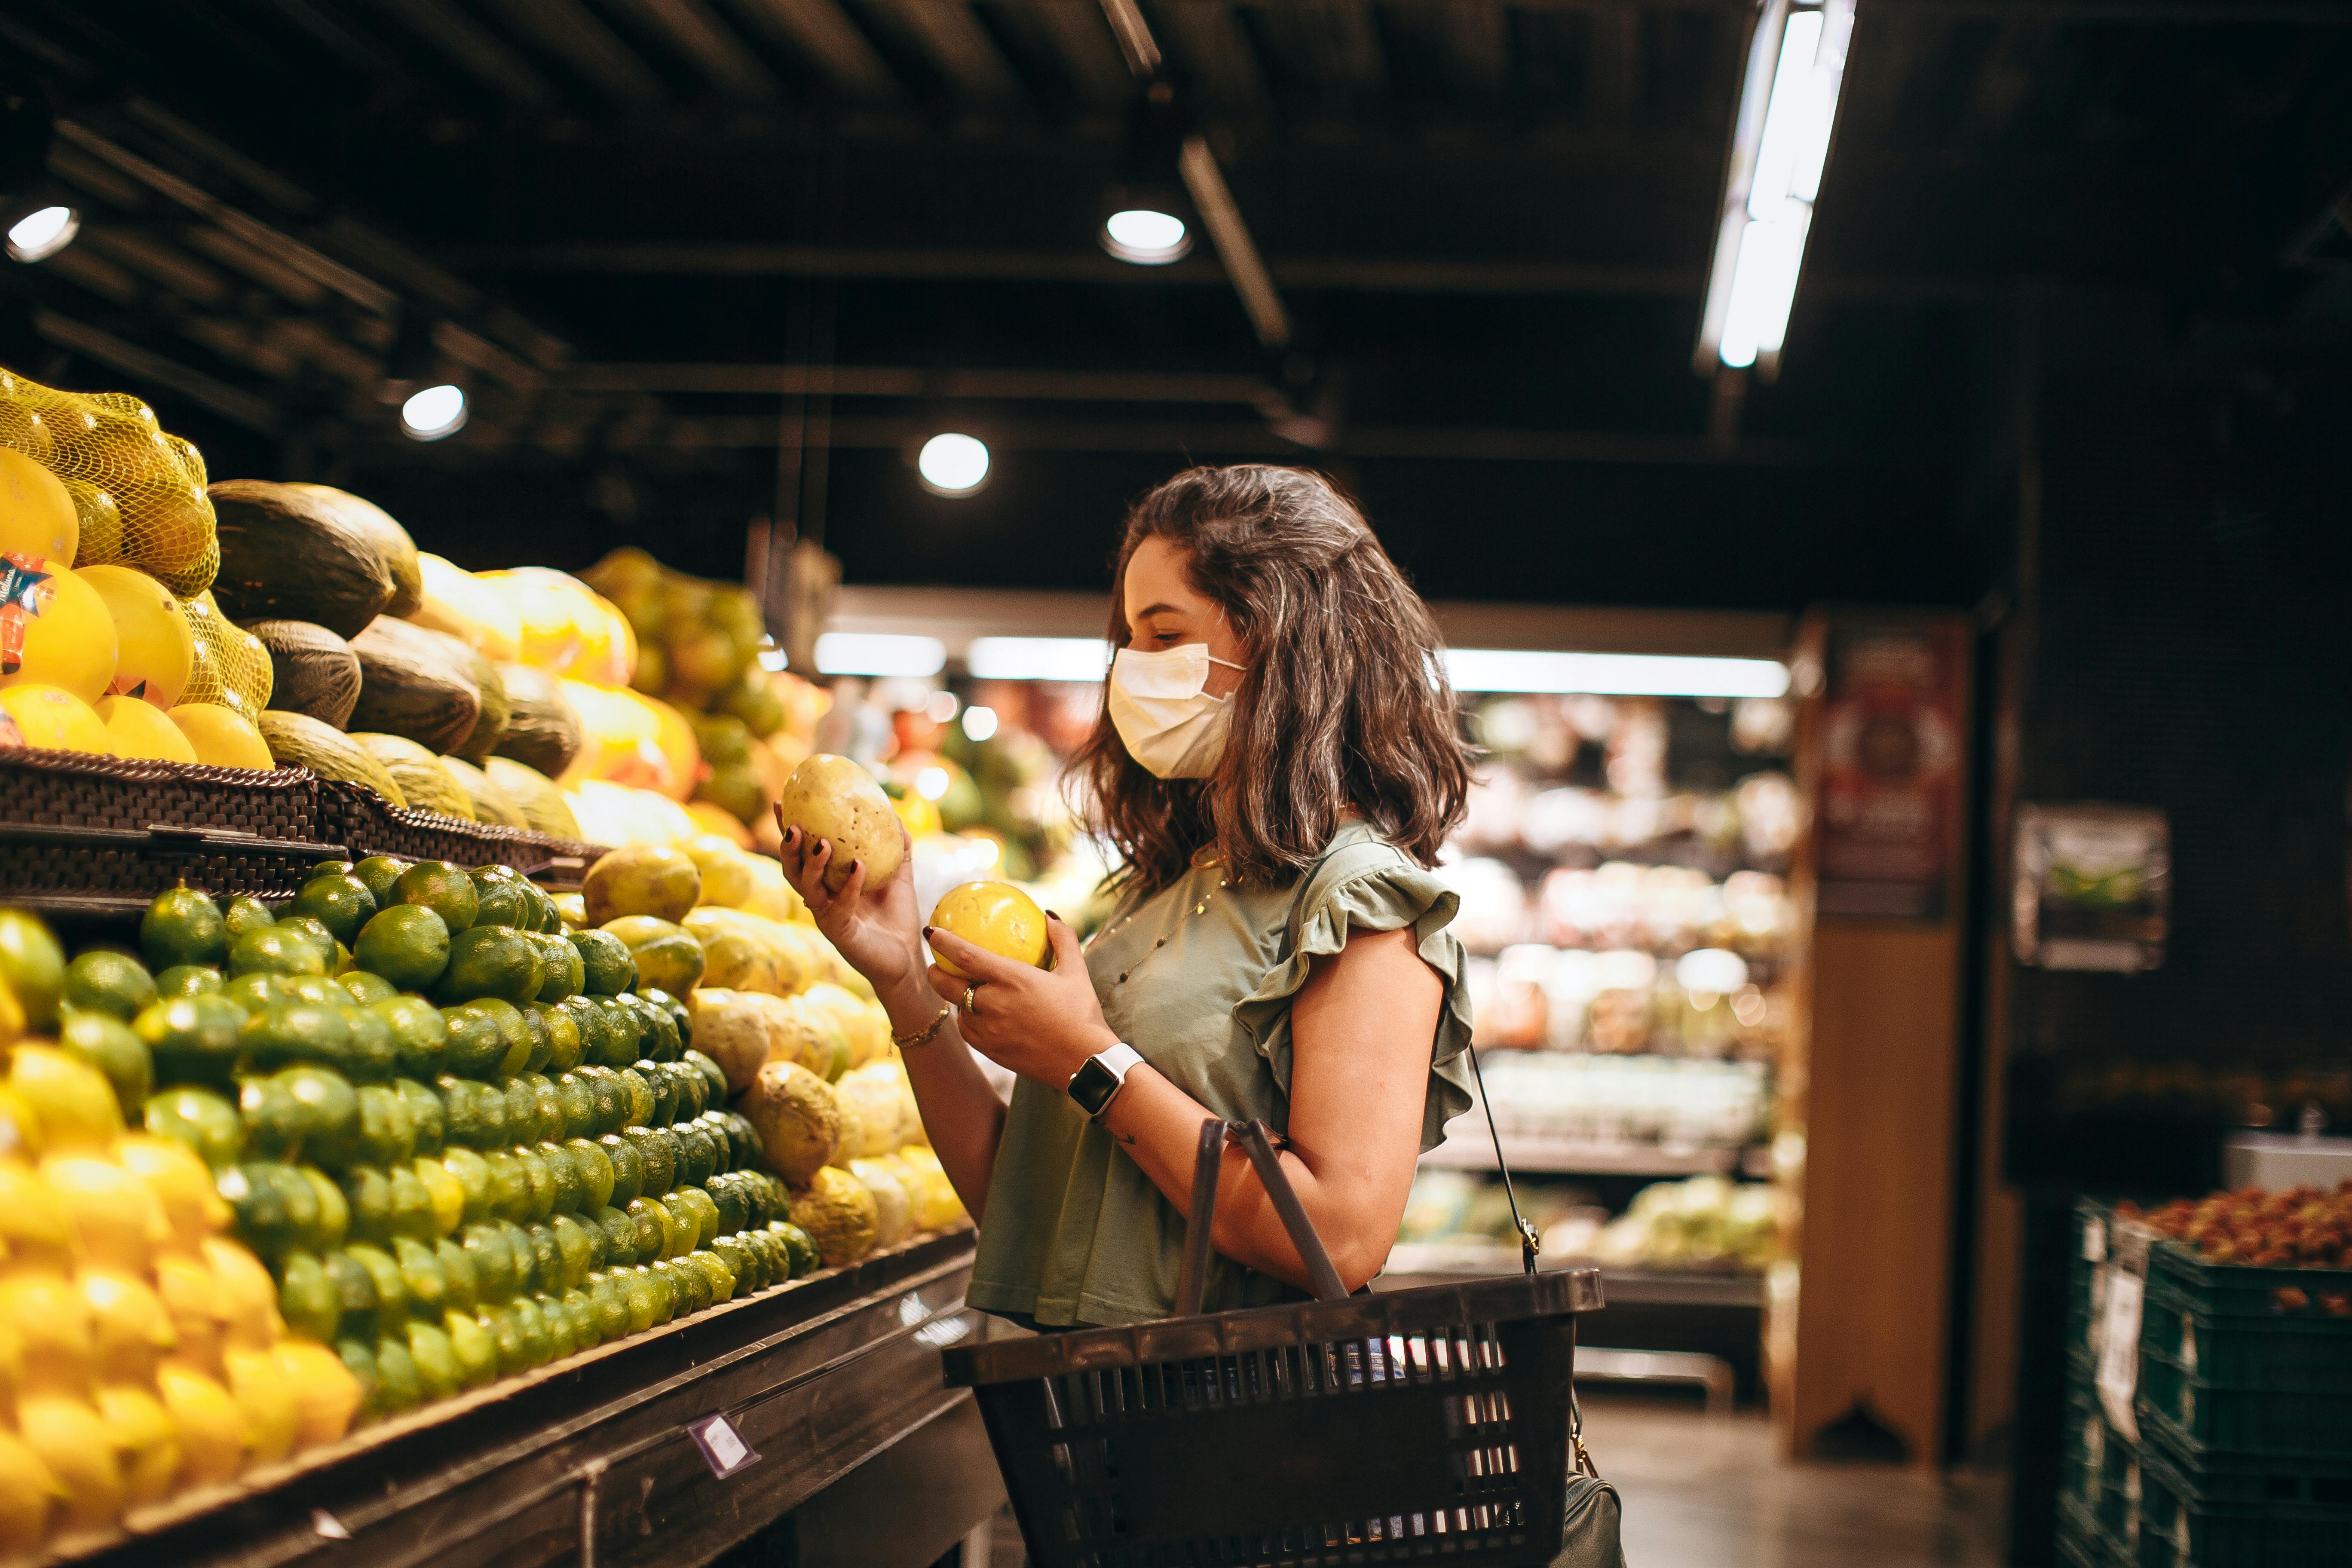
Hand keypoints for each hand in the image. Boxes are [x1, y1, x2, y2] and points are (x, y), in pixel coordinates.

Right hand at [773, 815, 929, 1023]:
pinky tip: (859, 867)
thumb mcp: (898, 877)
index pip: (801, 852)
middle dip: (788, 847)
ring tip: (823, 842)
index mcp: (827, 883)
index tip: (783, 802)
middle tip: (794, 825)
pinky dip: (849, 885)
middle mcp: (820, 899)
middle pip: (792, 870)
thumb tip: (895, 816)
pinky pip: (840, 906)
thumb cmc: (896, 919)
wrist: (906, 959)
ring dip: (812, 863)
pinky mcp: (840, 933)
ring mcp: (827, 916)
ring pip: (808, 888)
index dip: (788, 828)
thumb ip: (896, 849)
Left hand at [925, 917, 1116, 1090]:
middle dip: (935, 972)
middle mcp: (994, 1004)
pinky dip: (969, 1020)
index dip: (943, 941)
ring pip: (958, 1009)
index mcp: (1012, 979)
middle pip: (946, 985)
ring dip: (957, 998)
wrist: (1084, 1063)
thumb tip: (1050, 915)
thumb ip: (1063, 940)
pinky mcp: (989, 1050)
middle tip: (937, 964)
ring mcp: (988, 1030)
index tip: (931, 931)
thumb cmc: (1082, 1015)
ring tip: (963, 990)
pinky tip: (979, 1016)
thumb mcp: (1076, 973)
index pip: (965, 955)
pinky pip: (968, 1030)